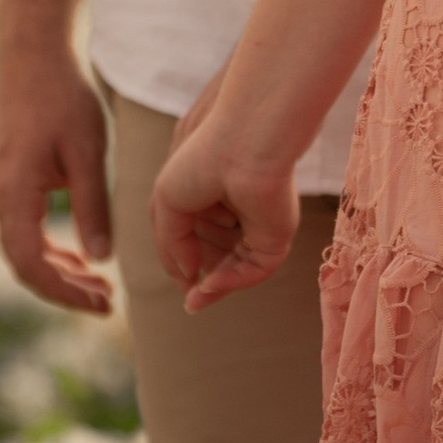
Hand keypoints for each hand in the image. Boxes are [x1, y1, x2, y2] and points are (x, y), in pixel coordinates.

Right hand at [0, 37, 115, 312]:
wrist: (31, 55)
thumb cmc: (62, 97)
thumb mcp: (87, 153)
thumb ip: (92, 207)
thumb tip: (101, 258)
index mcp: (12, 194)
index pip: (32, 265)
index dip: (66, 292)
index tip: (103, 304)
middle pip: (24, 264)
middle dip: (65, 289)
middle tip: (106, 303)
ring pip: (23, 249)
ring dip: (59, 271)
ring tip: (99, 285)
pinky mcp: (7, 180)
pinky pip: (24, 229)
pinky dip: (50, 249)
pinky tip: (80, 255)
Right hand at [154, 105, 300, 312]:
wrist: (241, 149)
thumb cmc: (201, 162)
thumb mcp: (166, 203)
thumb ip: (171, 244)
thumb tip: (185, 276)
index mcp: (212, 195)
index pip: (198, 238)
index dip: (184, 262)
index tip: (179, 285)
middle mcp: (237, 211)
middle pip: (215, 256)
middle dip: (199, 273)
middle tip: (189, 293)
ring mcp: (258, 225)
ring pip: (232, 267)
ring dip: (212, 278)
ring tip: (198, 280)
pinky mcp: (276, 237)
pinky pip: (254, 270)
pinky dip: (231, 282)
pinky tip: (210, 286)